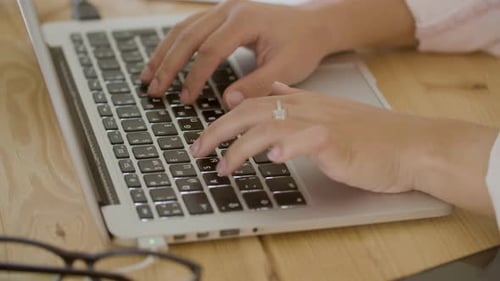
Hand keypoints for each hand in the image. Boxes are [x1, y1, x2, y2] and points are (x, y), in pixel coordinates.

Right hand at [140, 0, 329, 107]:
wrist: (313, 25)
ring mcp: (223, 8)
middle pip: (188, 36)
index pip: (210, 50)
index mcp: (245, 19)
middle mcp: (230, 8)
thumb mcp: (286, 69)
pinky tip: (163, 60)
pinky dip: (174, 45)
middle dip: (168, 65)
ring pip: (184, 29)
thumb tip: (227, 102)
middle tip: (154, 90)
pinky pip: (190, 27)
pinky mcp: (222, 14)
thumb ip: (257, 85)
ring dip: (163, 53)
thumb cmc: (302, 45)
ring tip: (148, 76)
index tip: (185, 100)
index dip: (194, 77)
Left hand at [191, 82, 497, 213]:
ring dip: (239, 148)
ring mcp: (321, 122)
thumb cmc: (373, 137)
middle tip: (197, 151)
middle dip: (218, 131)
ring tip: (222, 167)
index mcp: (303, 102)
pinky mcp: (336, 141)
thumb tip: (277, 88)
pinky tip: (272, 159)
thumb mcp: (330, 113)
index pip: (253, 105)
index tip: (206, 139)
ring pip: (268, 126)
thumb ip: (300, 101)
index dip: (225, 120)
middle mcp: (307, 107)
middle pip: (251, 112)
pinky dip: (285, 147)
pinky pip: (304, 139)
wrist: (412, 144)